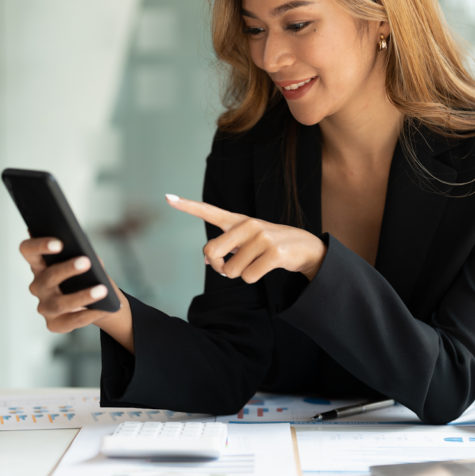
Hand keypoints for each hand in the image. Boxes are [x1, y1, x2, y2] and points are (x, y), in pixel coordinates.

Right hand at [19, 237, 132, 351]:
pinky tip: (101, 309)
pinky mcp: (53, 324)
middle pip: (47, 277)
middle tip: (86, 261)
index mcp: (40, 265)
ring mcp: (44, 307)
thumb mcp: (88, 263)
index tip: (59, 243)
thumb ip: (86, 256)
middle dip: (67, 269)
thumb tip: (92, 259)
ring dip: (82, 296)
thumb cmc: (88, 277)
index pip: (28, 250)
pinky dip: (87, 315)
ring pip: (59, 303)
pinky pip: (70, 321)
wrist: (99, 303)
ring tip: (102, 289)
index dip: (39, 245)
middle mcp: (38, 286)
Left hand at [166, 194, 326, 281]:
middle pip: (212, 252)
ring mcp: (262, 237)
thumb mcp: (248, 243)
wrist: (306, 248)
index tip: (167, 197)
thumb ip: (226, 247)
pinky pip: (248, 277)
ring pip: (231, 271)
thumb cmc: (271, 246)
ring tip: (258, 263)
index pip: (209, 211)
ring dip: (241, 275)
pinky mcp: (274, 253)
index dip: (187, 206)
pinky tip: (267, 267)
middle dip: (219, 267)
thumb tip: (207, 259)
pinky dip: (254, 278)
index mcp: (239, 221)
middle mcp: (248, 225)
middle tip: (232, 268)